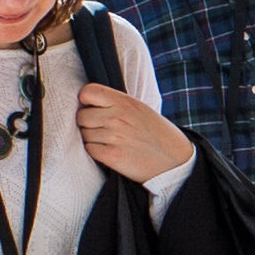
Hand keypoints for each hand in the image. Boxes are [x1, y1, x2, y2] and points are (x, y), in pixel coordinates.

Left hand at [74, 83, 191, 190]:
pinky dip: (95, 151)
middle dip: (87, 123)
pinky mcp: (111, 155)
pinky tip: (109, 151)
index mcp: (125, 102)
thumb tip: (89, 102)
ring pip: (84, 134)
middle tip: (102, 128)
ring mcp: (113, 137)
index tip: (92, 108)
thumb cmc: (157, 134)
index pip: (87, 92)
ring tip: (109, 141)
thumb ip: (116, 103)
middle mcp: (117, 117)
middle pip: (81, 116)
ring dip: (92, 138)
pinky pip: (89, 149)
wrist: (174, 161)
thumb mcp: (141, 109)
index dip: (86, 100)